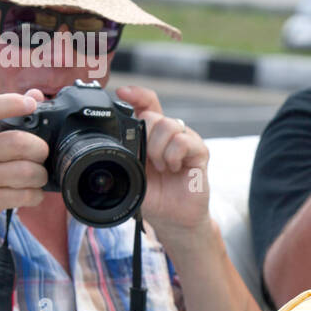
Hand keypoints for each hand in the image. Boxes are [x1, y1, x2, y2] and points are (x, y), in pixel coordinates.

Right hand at [0, 91, 48, 242]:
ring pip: (28, 171)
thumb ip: (3, 118)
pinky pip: (27, 195)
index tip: (31, 104)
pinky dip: (36, 194)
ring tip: (35, 177)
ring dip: (41, 175)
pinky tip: (29, 193)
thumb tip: (36, 95)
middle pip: (19, 142)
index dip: (12, 102)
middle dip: (40, 149)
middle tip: (39, 156)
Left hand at [115, 85, 210, 238]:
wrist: (172, 218)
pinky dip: (173, 156)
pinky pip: (184, 141)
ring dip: (158, 149)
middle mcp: (170, 134)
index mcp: (152, 135)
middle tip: (146, 159)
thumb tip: (110, 139)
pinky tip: (172, 168)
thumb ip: (125, 153)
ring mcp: (186, 141)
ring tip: (160, 167)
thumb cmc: (152, 196)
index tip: (122, 93)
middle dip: (144, 136)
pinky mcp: (200, 152)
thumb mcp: (130, 173)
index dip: (136, 95)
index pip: (147, 104)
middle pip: (153, 114)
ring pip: (168, 125)